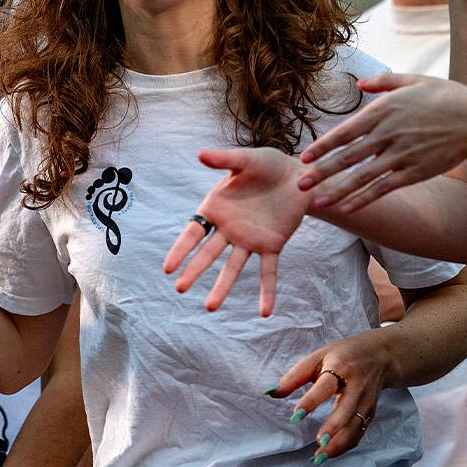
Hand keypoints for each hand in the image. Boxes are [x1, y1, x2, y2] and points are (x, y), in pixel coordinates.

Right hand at [163, 147, 309, 315]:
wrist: (298, 174)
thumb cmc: (267, 164)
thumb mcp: (245, 158)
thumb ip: (224, 159)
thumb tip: (200, 154)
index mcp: (216, 208)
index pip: (192, 233)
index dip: (180, 250)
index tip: (168, 268)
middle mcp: (229, 229)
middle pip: (208, 254)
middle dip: (194, 271)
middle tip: (180, 289)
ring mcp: (250, 240)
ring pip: (233, 267)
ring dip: (222, 287)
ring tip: (210, 307)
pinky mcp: (272, 245)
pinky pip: (268, 271)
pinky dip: (267, 291)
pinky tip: (265, 312)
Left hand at [269, 328, 393, 463]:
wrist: (381, 355)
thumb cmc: (343, 355)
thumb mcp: (318, 357)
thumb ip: (294, 376)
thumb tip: (270, 393)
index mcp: (340, 367)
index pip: (325, 386)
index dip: (310, 401)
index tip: (295, 417)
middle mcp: (356, 386)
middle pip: (346, 409)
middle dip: (333, 427)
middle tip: (318, 442)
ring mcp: (366, 401)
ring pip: (355, 426)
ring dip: (339, 444)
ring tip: (318, 456)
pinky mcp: (370, 413)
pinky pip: (359, 433)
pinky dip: (345, 446)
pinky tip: (328, 454)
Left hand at [297, 73, 466, 210]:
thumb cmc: (445, 97)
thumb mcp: (413, 80)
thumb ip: (384, 82)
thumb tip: (360, 84)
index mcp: (383, 110)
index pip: (345, 132)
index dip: (322, 146)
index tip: (304, 157)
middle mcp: (388, 134)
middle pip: (347, 157)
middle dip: (321, 172)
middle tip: (299, 184)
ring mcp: (400, 156)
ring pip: (362, 177)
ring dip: (337, 191)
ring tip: (317, 203)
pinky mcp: (414, 172)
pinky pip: (384, 189)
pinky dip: (364, 199)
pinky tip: (349, 208)